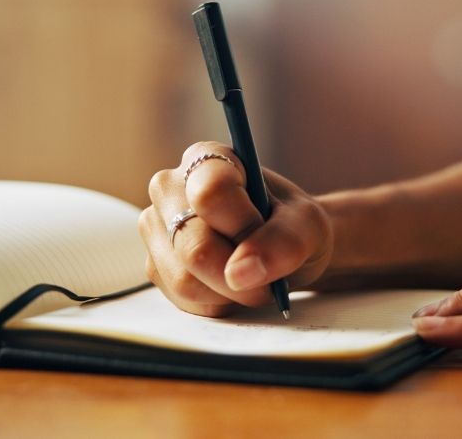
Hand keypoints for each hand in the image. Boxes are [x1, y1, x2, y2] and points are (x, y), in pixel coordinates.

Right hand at [138, 142, 332, 316]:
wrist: (282, 249)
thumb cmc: (291, 225)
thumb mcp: (307, 225)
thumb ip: (284, 241)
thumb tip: (239, 273)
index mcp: (206, 160)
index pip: (209, 193)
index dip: (242, 225)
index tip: (263, 232)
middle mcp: (169, 188)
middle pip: (193, 246)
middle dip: (239, 271)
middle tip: (267, 271)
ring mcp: (156, 228)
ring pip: (185, 279)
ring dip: (230, 291)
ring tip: (249, 274)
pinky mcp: (154, 265)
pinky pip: (182, 299)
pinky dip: (216, 302)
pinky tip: (229, 285)